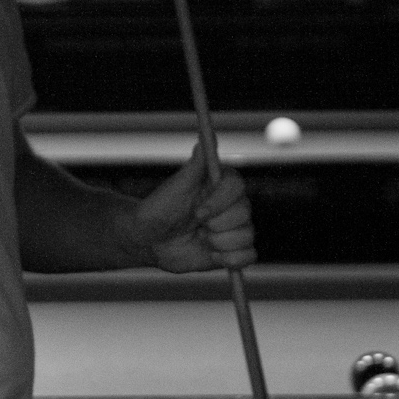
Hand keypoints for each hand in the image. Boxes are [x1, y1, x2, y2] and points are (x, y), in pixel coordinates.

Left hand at [131, 144, 255, 272]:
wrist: (150, 240)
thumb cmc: (158, 209)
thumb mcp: (175, 187)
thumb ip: (196, 165)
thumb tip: (206, 138)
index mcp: (220, 184)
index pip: (237, 186)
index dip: (220, 202)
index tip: (198, 213)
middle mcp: (232, 204)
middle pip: (245, 213)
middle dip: (216, 225)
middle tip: (196, 226)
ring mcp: (234, 227)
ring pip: (247, 236)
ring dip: (219, 243)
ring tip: (200, 238)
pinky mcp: (234, 249)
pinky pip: (248, 256)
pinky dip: (230, 260)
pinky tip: (210, 254)